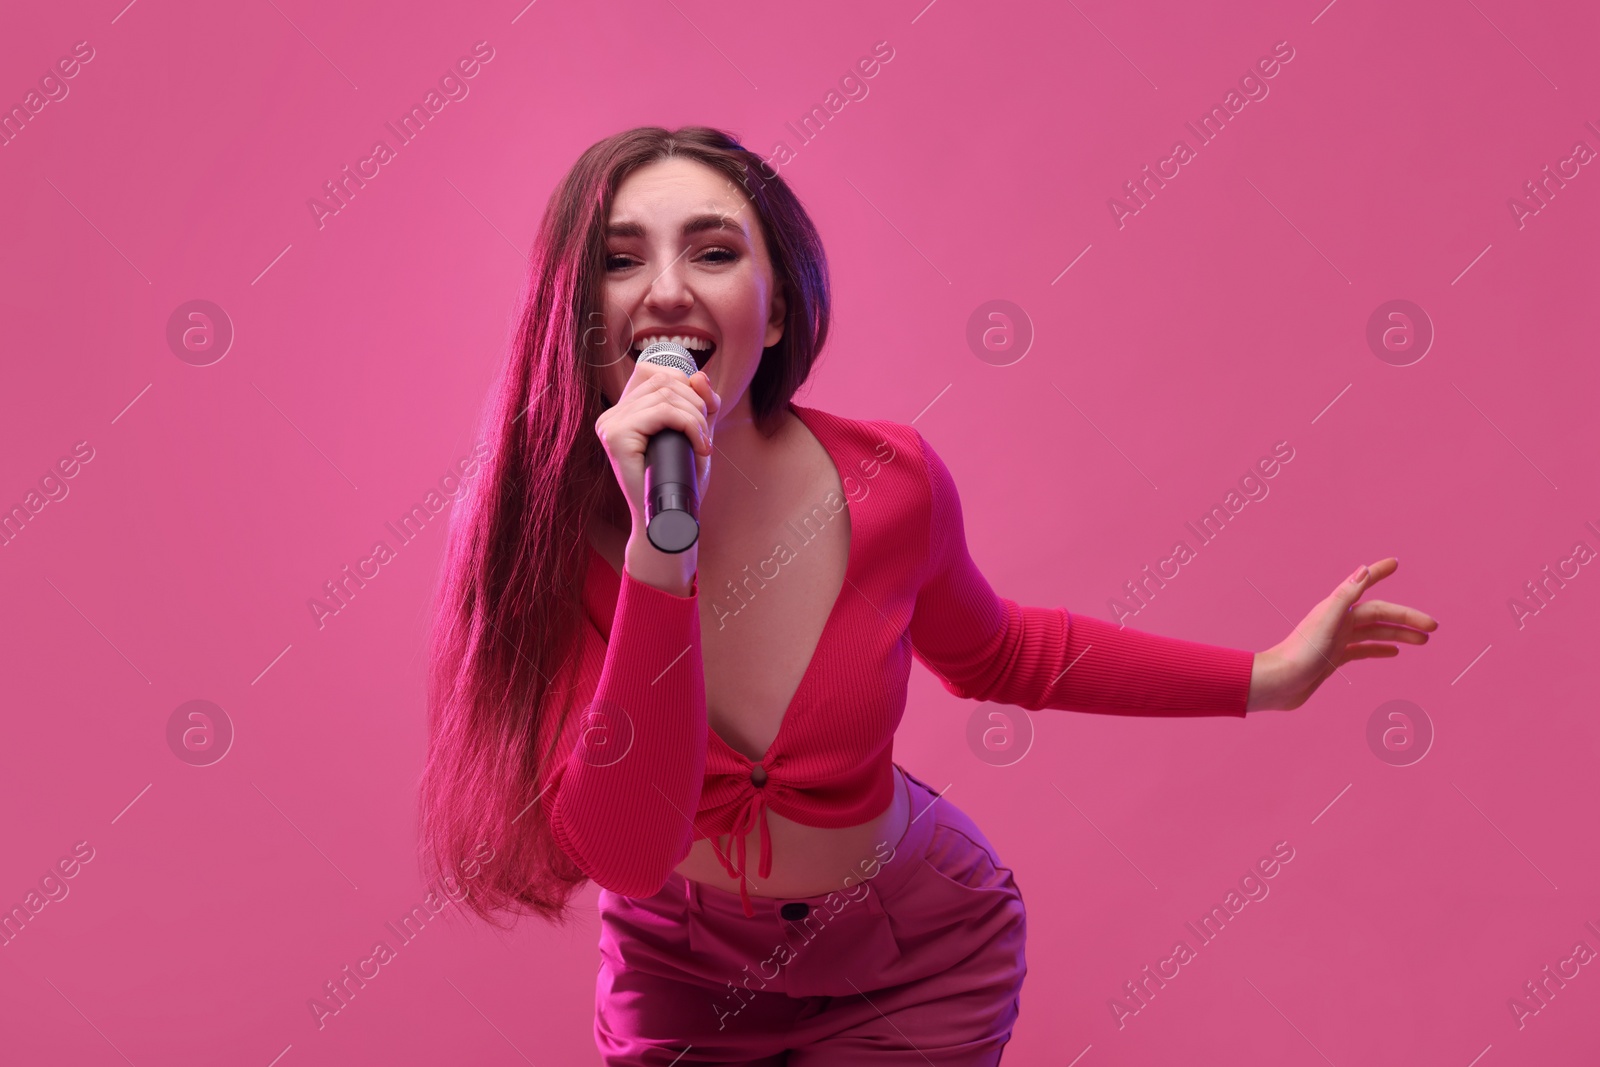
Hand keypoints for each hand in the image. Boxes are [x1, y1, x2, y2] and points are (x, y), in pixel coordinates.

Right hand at [593, 360, 719, 592]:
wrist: (668, 521)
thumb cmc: (680, 482)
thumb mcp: (696, 435)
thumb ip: (701, 405)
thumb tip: (700, 375)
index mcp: (625, 412)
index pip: (654, 371)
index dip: (684, 383)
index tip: (702, 412)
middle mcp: (612, 414)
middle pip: (663, 380)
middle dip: (696, 403)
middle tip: (706, 436)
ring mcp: (610, 424)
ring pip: (665, 395)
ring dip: (696, 417)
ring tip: (704, 445)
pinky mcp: (615, 436)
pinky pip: (661, 412)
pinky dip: (689, 425)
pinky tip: (698, 446)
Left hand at [1246, 558, 1437, 711]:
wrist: (1278, 684)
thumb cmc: (1299, 653)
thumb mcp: (1326, 621)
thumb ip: (1345, 595)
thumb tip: (1364, 568)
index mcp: (1336, 608)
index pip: (1364, 585)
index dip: (1379, 572)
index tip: (1395, 563)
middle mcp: (1337, 621)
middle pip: (1379, 614)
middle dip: (1406, 618)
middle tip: (1433, 627)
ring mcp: (1336, 640)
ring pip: (1375, 632)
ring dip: (1399, 633)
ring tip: (1424, 640)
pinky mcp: (1333, 658)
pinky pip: (1363, 650)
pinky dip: (1380, 648)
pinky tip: (1395, 652)